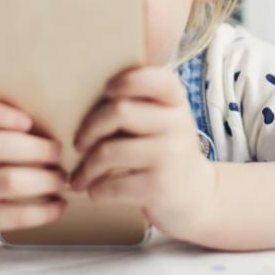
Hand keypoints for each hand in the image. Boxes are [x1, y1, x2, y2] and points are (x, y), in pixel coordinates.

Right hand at [0, 98, 68, 242]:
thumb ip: (12, 124)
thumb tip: (62, 116)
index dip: (1, 115)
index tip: (29, 121)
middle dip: (34, 148)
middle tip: (58, 152)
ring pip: (7, 181)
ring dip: (43, 180)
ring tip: (62, 179)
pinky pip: (14, 215)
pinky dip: (43, 211)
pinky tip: (59, 205)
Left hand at [68, 66, 216, 240]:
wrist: (195, 195)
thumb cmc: (164, 150)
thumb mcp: (161, 120)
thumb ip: (136, 104)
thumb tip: (79, 98)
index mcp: (175, 101)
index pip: (156, 79)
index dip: (127, 81)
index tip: (106, 91)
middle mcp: (177, 123)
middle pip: (119, 112)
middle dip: (89, 130)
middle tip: (78, 145)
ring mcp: (171, 155)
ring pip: (109, 151)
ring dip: (86, 168)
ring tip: (80, 177)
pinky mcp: (160, 186)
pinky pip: (112, 185)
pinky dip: (96, 190)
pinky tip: (95, 191)